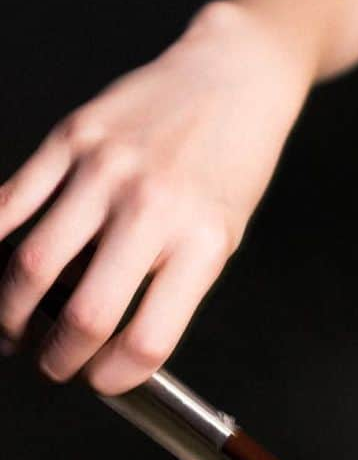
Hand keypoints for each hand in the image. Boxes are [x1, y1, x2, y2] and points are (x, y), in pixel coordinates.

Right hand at [0, 1, 309, 393]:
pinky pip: (8, 202)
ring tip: (15, 327)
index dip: (115, 378)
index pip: (148, 339)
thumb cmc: (231, 165)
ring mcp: (106, 170)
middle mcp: (154, 207)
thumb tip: (107, 340)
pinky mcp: (71, 137)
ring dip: (11, 312)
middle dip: (58, 357)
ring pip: (32, 264)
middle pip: (86, 312)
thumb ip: (171, 285)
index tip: (102, 382)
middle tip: (53, 364)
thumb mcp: (222, 234)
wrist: (233, 78)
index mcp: (203, 242)